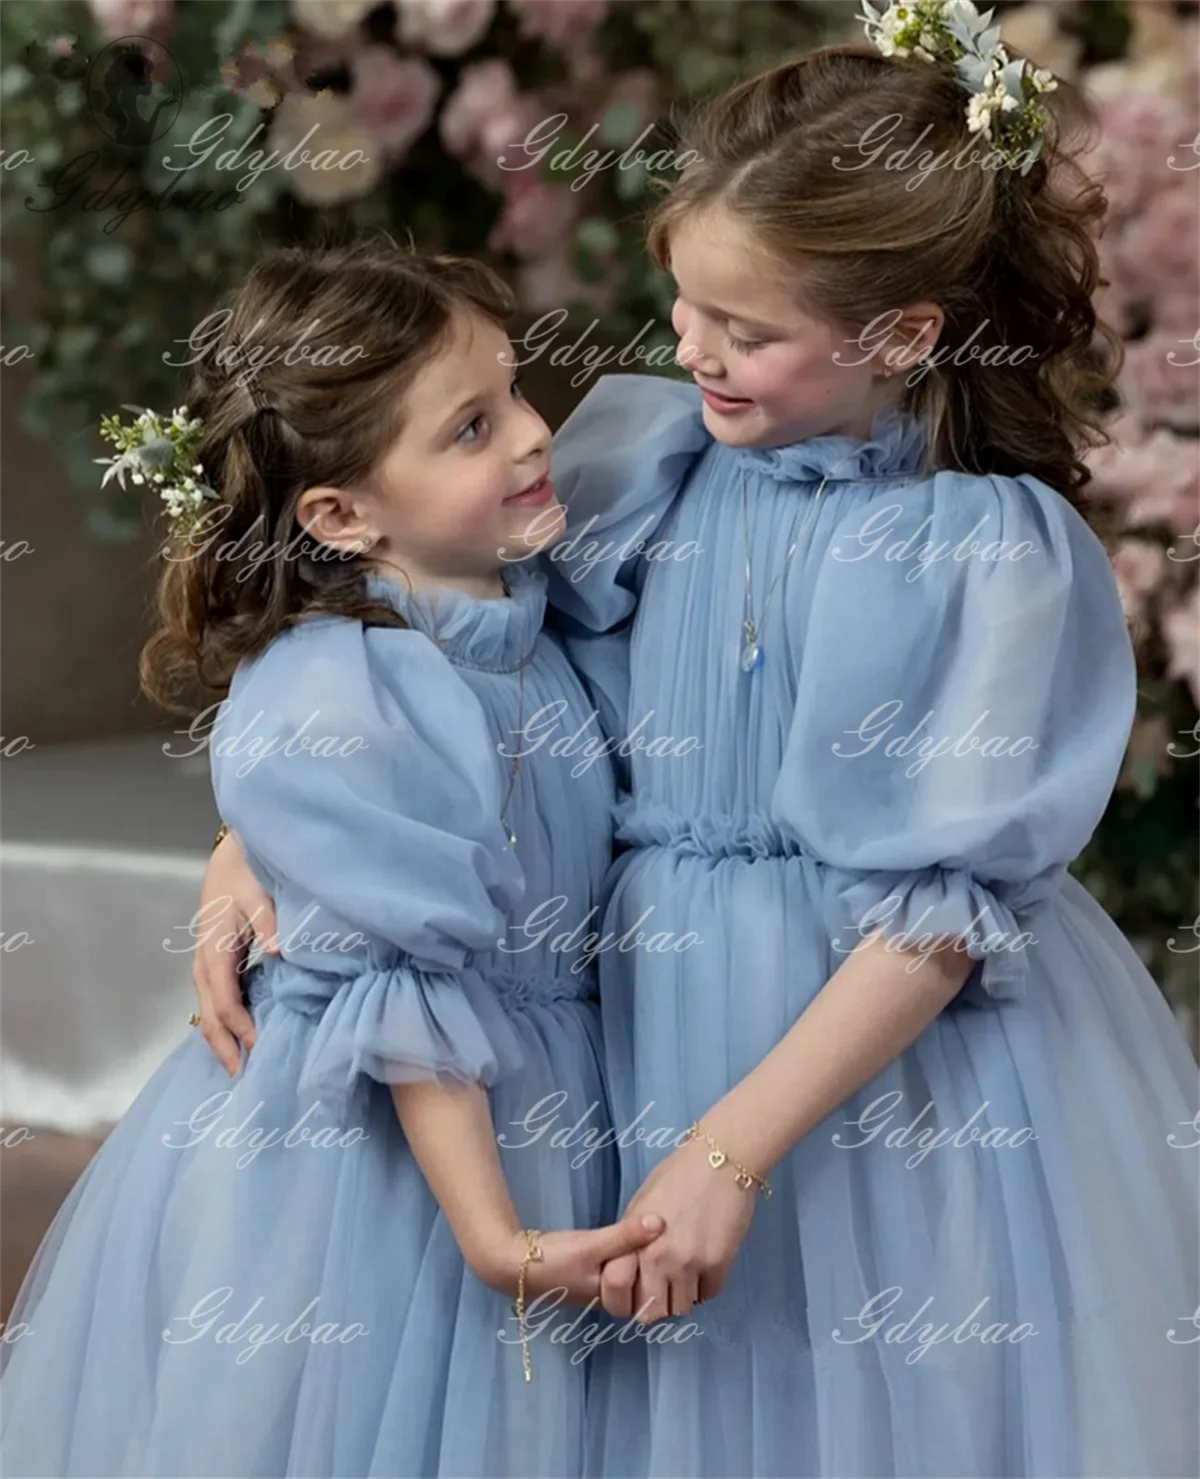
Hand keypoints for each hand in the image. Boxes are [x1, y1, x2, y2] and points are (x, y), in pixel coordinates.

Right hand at [192, 830, 277, 1073]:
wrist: (231, 857)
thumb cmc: (246, 873)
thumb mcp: (258, 894)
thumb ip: (270, 922)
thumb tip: (281, 952)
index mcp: (214, 949)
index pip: (224, 998)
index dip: (239, 1024)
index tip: (258, 1045)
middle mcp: (205, 961)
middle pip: (209, 1012)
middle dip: (222, 1044)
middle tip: (240, 1075)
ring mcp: (206, 963)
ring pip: (208, 1009)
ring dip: (220, 1038)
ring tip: (237, 1065)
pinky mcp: (216, 962)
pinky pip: (215, 999)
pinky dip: (223, 1022)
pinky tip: (237, 1037)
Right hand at [474, 1214, 665, 1306]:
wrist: (509, 1264)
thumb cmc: (553, 1260)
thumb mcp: (591, 1245)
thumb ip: (625, 1235)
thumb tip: (662, 1222)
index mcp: (614, 1299)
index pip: (651, 1286)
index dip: (668, 1265)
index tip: (682, 1240)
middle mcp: (609, 1298)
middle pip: (642, 1280)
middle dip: (657, 1261)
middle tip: (675, 1231)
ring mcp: (597, 1287)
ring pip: (629, 1272)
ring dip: (641, 1255)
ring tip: (658, 1229)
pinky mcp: (586, 1274)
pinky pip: (616, 1265)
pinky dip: (626, 1252)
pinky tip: (631, 1235)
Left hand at [599, 1137, 757, 1323]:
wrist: (720, 1160)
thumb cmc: (676, 1176)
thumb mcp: (641, 1205)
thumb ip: (632, 1240)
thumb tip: (630, 1268)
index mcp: (635, 1241)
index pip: (618, 1291)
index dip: (624, 1297)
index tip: (634, 1291)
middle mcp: (659, 1259)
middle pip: (651, 1312)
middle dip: (655, 1304)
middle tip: (663, 1288)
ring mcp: (690, 1264)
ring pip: (682, 1308)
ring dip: (682, 1295)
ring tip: (687, 1272)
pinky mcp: (719, 1265)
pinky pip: (708, 1295)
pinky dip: (706, 1286)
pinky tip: (705, 1264)